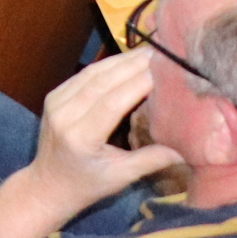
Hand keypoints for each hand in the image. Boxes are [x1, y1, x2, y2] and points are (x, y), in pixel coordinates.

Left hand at [24, 50, 182, 221]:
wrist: (47, 184)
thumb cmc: (87, 185)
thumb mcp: (121, 177)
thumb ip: (152, 160)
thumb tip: (188, 148)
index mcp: (80, 136)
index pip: (112, 102)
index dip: (137, 83)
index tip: (164, 70)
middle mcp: (64, 114)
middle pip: (101, 81)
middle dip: (133, 65)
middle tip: (163, 53)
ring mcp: (55, 101)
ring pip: (92, 73)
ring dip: (121, 60)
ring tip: (150, 52)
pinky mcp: (54, 95)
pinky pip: (83, 75)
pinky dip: (107, 65)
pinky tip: (127, 60)